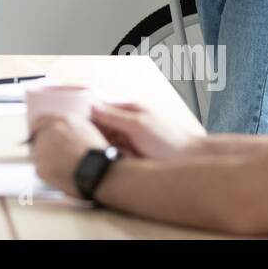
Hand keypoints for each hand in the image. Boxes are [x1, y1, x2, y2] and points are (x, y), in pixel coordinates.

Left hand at [29, 113, 108, 198]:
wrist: (99, 171)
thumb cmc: (97, 152)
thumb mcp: (84, 128)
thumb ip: (67, 125)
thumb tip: (57, 129)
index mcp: (59, 120)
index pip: (39, 121)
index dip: (38, 129)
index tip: (37, 135)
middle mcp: (48, 131)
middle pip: (37, 139)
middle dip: (44, 147)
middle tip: (55, 157)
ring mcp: (42, 149)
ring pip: (38, 155)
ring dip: (46, 160)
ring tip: (63, 167)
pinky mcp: (41, 167)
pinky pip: (41, 170)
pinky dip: (48, 173)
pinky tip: (62, 175)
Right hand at [89, 100, 204, 158]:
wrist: (189, 161)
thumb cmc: (169, 140)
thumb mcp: (138, 124)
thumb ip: (113, 115)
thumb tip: (91, 107)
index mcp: (129, 109)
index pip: (99, 109)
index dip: (87, 118)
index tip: (78, 127)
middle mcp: (126, 123)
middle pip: (100, 127)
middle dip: (95, 136)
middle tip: (93, 143)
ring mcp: (128, 140)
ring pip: (104, 143)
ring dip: (103, 149)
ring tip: (111, 153)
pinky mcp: (129, 156)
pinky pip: (112, 156)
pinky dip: (112, 158)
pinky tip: (116, 161)